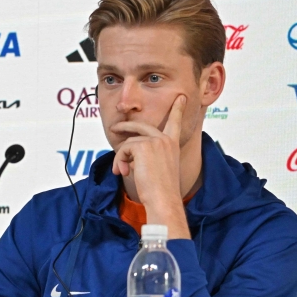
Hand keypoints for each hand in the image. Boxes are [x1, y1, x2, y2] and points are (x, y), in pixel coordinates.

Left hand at [109, 95, 189, 238]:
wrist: (163, 198)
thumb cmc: (160, 190)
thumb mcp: (157, 168)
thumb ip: (147, 155)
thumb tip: (126, 153)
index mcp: (172, 145)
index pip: (175, 123)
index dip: (178, 109)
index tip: (181, 97)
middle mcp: (165, 140)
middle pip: (140, 125)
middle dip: (125, 126)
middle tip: (115, 127)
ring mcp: (154, 141)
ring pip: (127, 144)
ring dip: (120, 158)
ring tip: (122, 171)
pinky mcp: (142, 146)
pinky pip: (122, 150)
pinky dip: (119, 161)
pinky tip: (123, 172)